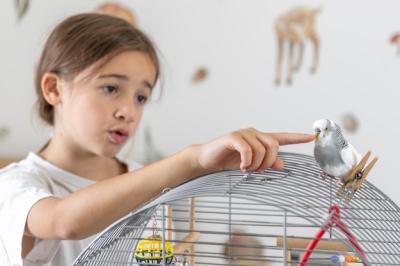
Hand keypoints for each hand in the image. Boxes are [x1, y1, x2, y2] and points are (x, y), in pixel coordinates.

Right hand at [195, 128, 314, 172]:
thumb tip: (282, 165)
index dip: (297, 137)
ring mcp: (243, 133)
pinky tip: (241, 167)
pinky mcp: (233, 137)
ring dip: (255, 164)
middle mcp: (253, 133)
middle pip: (274, 145)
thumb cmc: (229, 160)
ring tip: (246, 169)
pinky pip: (248, 149)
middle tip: (257, 170)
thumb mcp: (250, 164)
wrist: (207, 160)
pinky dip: (247, 161)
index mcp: (259, 139)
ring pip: (261, 149)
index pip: (282, 137)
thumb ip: (266, 163)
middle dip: (269, 161)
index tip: (312, 136)